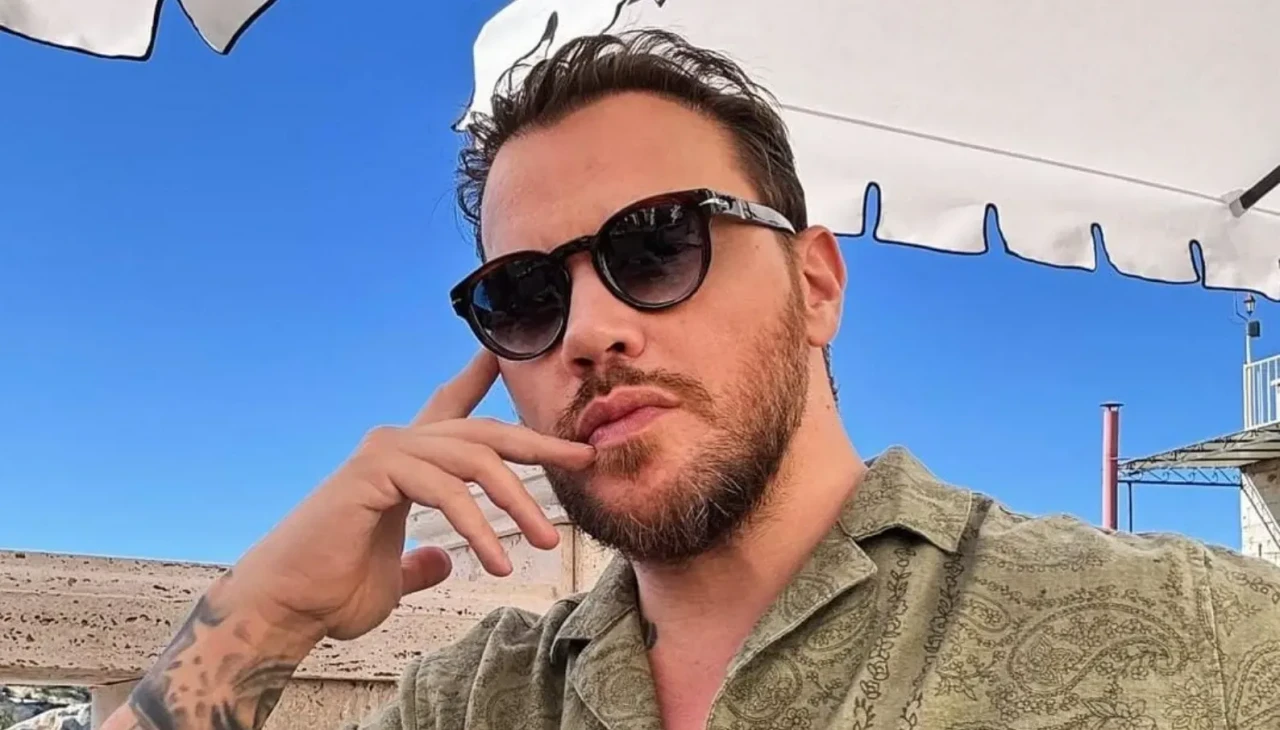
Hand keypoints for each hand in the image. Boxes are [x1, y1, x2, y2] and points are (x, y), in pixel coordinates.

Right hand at [220, 350, 594, 641]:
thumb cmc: (333, 592)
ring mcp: (385, 453)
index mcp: (405, 461)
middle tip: (583, 460)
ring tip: (546, 541)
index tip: (503, 353)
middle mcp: (396, 444)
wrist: (287, 608)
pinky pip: (445, 489)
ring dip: (518, 502)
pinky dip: (479, 526)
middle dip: (539, 445)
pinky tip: (497, 561)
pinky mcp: (374, 473)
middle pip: (484, 433)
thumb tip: (443, 562)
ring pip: (475, 460)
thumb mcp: (395, 576)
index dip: (478, 379)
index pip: (449, 408)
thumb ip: (423, 563)